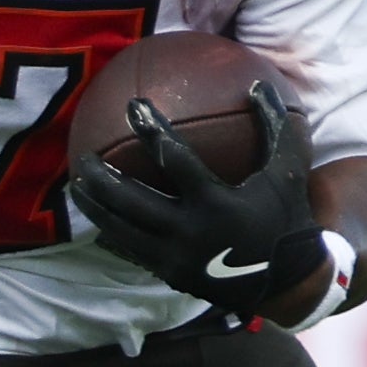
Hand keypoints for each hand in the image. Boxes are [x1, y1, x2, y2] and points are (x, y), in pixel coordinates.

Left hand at [68, 81, 325, 316]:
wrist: (287, 281)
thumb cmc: (286, 218)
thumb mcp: (288, 171)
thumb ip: (275, 128)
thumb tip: (258, 84)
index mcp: (217, 203)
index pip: (175, 160)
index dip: (152, 131)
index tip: (133, 106)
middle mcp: (191, 233)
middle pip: (133, 202)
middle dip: (103, 178)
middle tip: (84, 156)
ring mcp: (176, 258)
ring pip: (123, 230)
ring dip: (96, 208)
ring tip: (77, 185)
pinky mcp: (171, 274)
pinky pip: (132, 251)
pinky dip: (112, 234)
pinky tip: (95, 220)